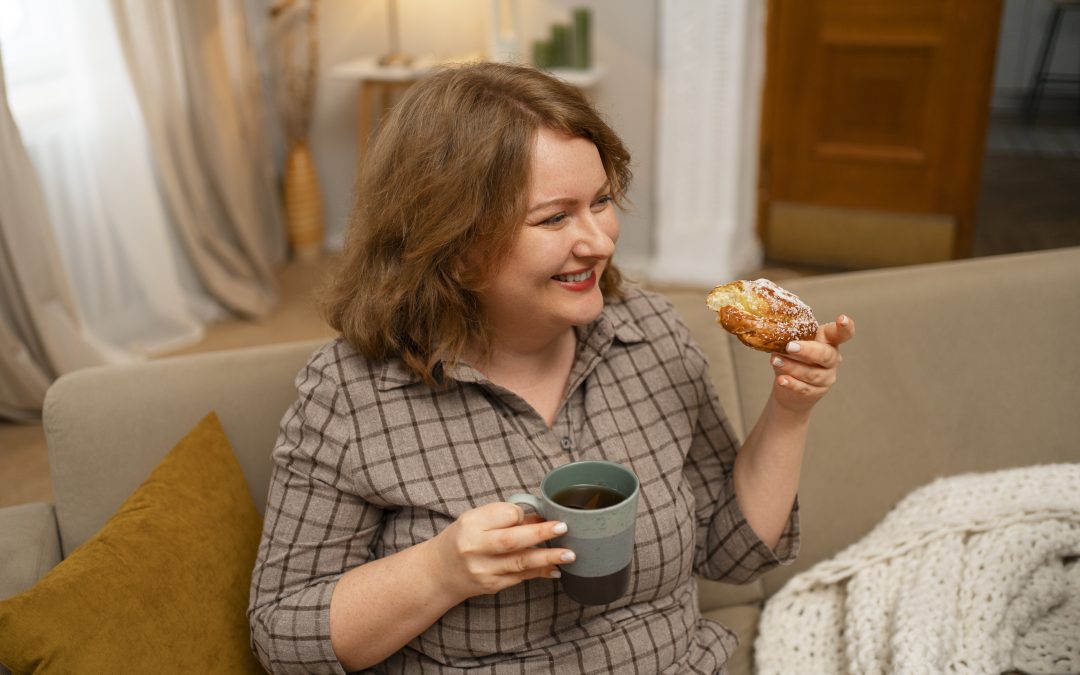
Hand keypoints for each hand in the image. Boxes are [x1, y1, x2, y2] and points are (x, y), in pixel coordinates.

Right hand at [431, 502, 573, 601]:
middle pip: (511, 540)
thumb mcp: (476, 520)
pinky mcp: (492, 586)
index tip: (534, 513)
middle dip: (540, 533)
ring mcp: (484, 570)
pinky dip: (540, 573)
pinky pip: (520, 578)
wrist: (438, 573)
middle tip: (563, 528)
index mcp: (471, 525)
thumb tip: (538, 517)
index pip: (503, 515)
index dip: (522, 514)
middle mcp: (475, 548)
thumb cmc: (462, 539)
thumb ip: (503, 517)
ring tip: (569, 554)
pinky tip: (555, 569)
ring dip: (547, 558)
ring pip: (520, 562)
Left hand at [769, 314, 854, 413]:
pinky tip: (781, 380)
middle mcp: (832, 359)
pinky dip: (791, 383)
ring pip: (812, 374)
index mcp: (829, 341)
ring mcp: (826, 377)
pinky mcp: (816, 392)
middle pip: (825, 355)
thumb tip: (773, 329)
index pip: (842, 334)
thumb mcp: (793, 344)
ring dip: (792, 367)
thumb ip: (790, 336)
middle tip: (790, 346)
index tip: (842, 319)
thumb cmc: (794, 358)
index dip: (845, 327)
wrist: (790, 388)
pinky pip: (804, 388)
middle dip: (808, 350)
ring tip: (775, 361)